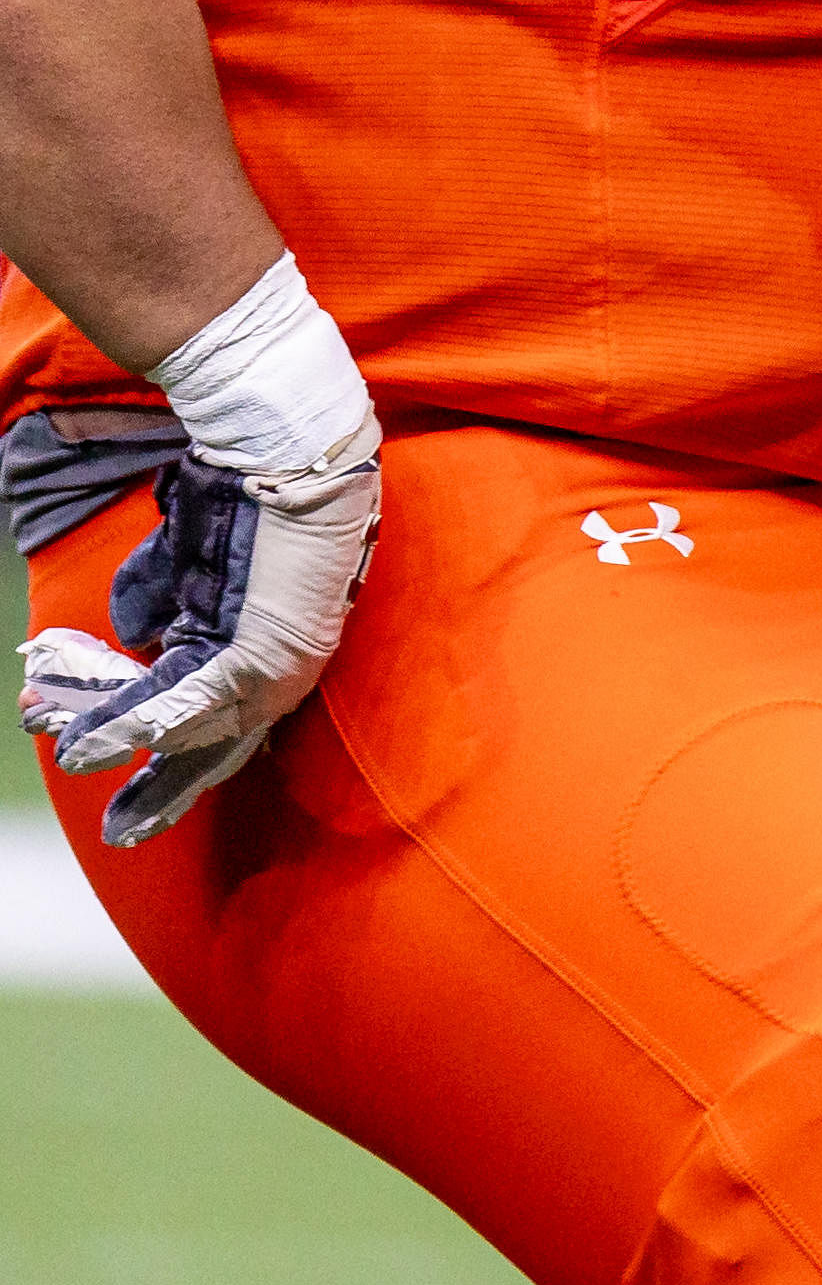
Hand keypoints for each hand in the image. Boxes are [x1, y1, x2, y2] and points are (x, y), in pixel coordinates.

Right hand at [21, 442, 372, 847]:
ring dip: (120, 743)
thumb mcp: (191, 561)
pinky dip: (133, 721)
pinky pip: (185, 699)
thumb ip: (161, 600)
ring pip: (186, 726)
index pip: (221, 726)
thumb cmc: (249, 497)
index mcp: (269, 653)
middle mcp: (279, 670)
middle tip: (115, 830)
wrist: (287, 454)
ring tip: (71, 758)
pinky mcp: (255, 649)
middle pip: (212, 746)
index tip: (135, 798)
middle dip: (157, 787)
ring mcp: (273, 663)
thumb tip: (130, 635)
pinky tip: (92, 741)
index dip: (177, 766)